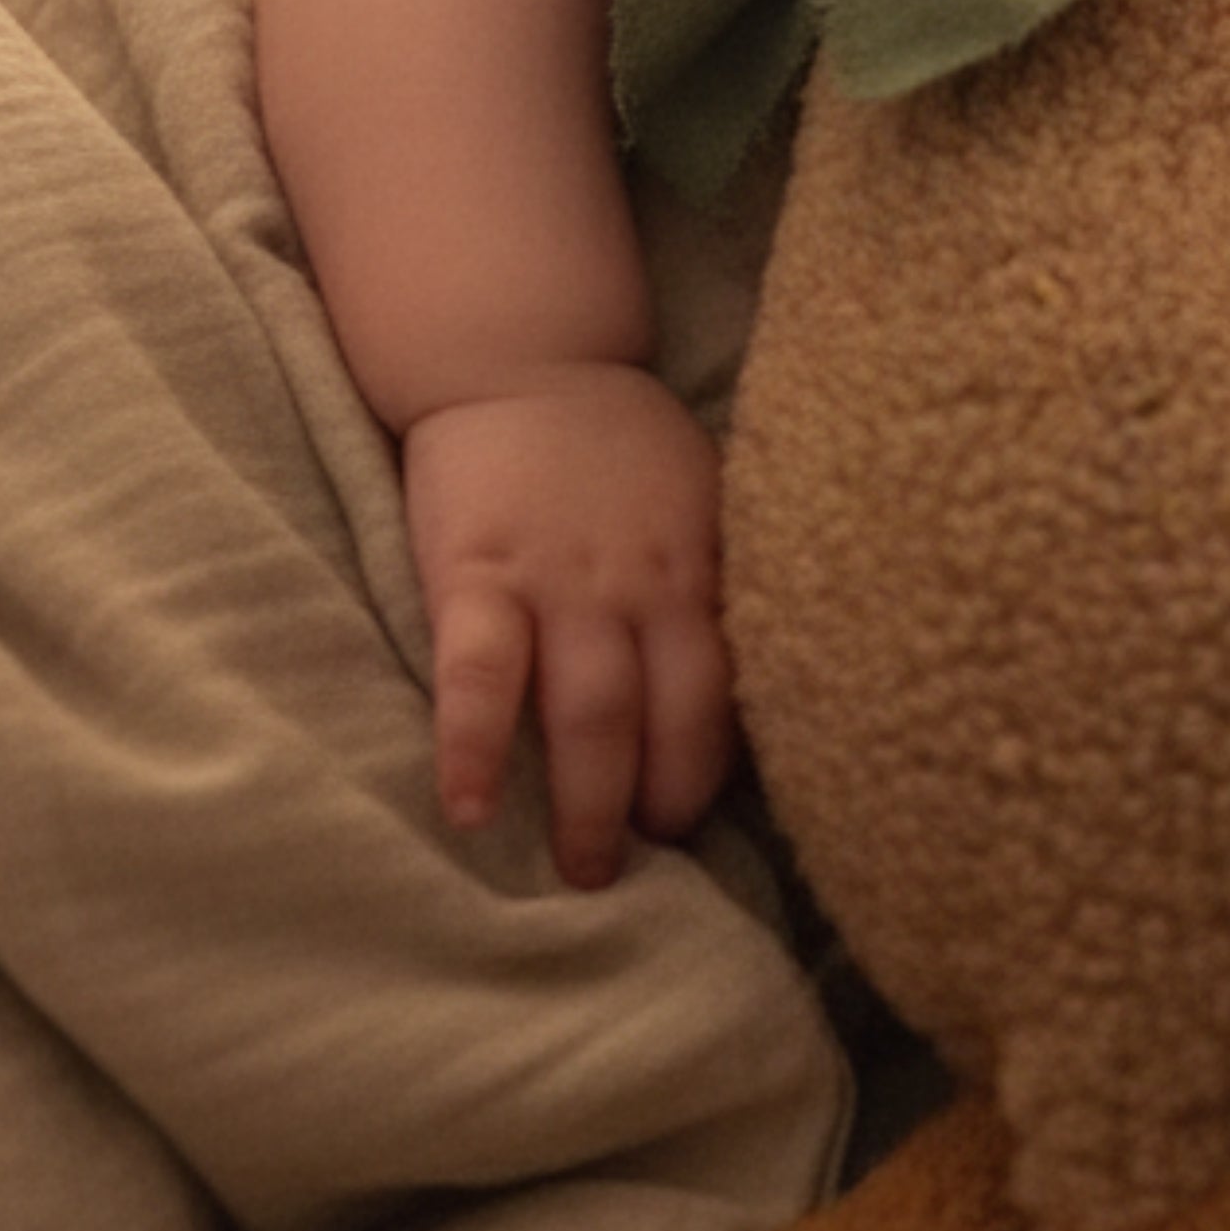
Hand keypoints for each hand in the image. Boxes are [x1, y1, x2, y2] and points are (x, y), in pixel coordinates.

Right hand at [402, 364, 732, 887]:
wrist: (526, 357)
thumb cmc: (618, 449)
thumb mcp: (701, 504)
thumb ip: (716, 587)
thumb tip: (761, 681)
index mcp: (701, 573)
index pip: (730, 694)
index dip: (716, 772)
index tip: (698, 825)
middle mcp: (643, 586)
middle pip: (666, 722)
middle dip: (658, 810)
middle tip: (641, 872)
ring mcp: (561, 581)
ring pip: (588, 712)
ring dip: (587, 804)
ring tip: (579, 871)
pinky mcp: (478, 572)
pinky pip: (481, 674)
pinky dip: (475, 746)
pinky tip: (468, 809)